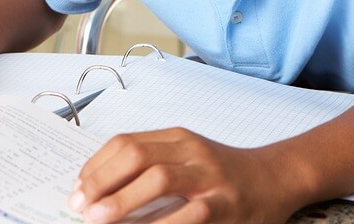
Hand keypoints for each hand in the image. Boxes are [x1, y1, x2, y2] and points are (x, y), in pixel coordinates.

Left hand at [68, 128, 298, 223]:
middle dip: (102, 182)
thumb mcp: (186, 157)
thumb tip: (100, 189)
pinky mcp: (224, 207)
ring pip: (159, 180)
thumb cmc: (224, 174)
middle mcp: (192, 152)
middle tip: (81, 206)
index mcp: (177, 138)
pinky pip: (187, 216)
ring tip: (99, 219)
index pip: (126, 144)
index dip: (96, 166)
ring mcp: (209, 179)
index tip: (77, 189)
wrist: (276, 179)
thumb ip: (151, 164)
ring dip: (123, 201)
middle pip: (137, 156)